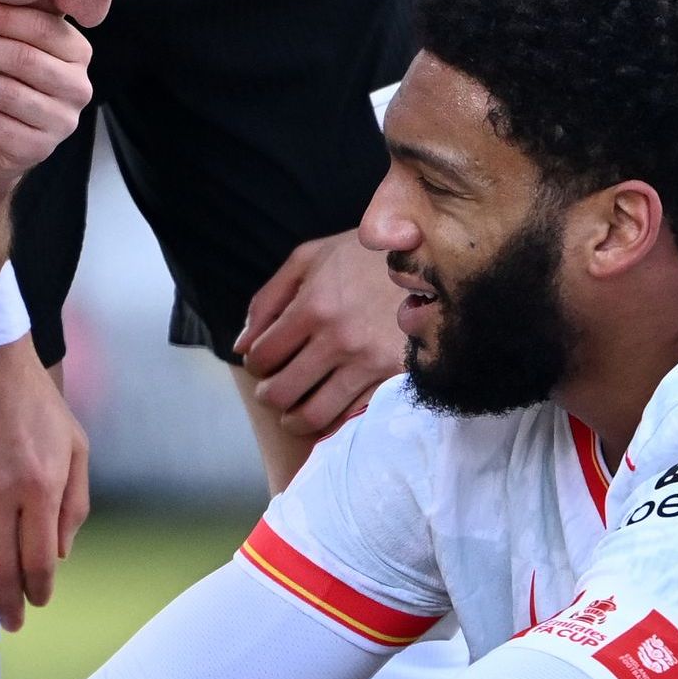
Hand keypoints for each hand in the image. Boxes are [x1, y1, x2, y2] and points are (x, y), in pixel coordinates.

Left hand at [0, 2, 93, 173]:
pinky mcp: (37, 150)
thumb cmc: (1, 75)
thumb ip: (7, 19)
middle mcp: (78, 88)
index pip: (44, 29)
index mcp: (77, 52)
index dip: (3, 18)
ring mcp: (61, 122)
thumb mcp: (8, 42)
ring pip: (7, 94)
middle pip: (25, 60)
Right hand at [0, 343, 90, 630]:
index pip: (40, 559)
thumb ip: (73, 501)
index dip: (38, 590)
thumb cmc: (34, 402)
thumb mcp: (75, 445)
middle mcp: (0, 491)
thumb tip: (60, 555)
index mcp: (41, 486)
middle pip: (1, 567)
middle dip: (5, 605)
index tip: (34, 606)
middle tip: (5, 627)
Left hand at [237, 233, 405, 435]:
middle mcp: (340, 339)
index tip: (263, 362)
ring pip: (314, 416)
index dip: (254, 364)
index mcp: (315, 305)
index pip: (261, 357)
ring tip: (296, 411)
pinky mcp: (396, 379)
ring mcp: (370, 363)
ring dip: (295, 419)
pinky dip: (334, 421)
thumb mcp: (311, 258)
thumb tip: (241, 346)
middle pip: (281, 394)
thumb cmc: (365, 257)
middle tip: (275, 390)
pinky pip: (353, 417)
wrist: (436, 260)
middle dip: (269, 396)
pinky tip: (332, 407)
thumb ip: (268, 299)